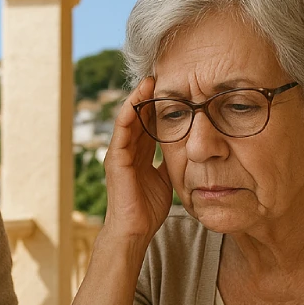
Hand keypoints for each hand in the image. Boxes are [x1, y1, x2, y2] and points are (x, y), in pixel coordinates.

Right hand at [102, 77, 173, 244]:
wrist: (135, 231)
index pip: (148, 122)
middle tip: (162, 73)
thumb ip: (172, 159)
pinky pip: (121, 130)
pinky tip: (137, 99)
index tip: (173, 87)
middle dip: (148, 95)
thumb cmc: (149, 209)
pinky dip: (128, 113)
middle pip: (138, 115)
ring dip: (137, 98)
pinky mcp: (115, 159)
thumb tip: (188, 145)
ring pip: (128, 118)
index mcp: (139, 154)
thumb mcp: (168, 177)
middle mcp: (127, 150)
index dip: (158, 105)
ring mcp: (119, 153)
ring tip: (149, 79)